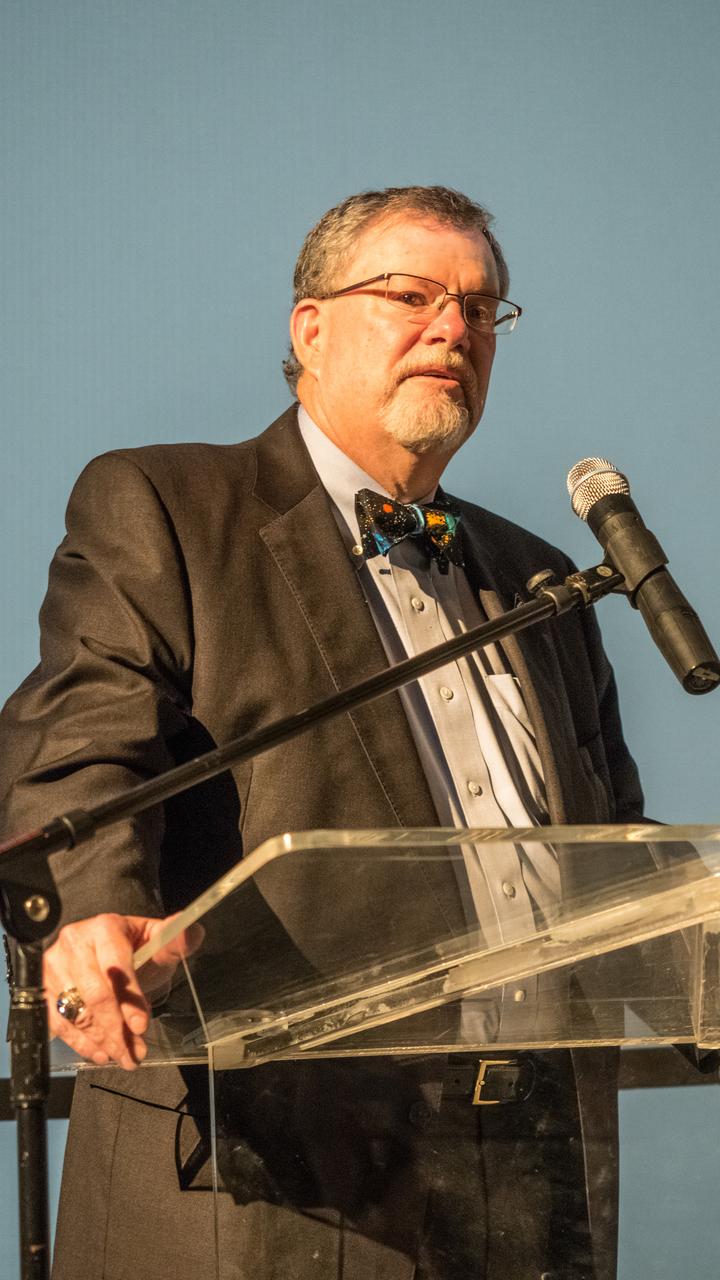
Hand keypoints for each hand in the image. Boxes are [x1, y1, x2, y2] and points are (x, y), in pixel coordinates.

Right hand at [44, 913, 203, 1070]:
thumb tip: (192, 932)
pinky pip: (57, 1022)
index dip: (130, 998)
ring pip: (76, 1012)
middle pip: (94, 994)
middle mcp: (74, 942)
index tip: (142, 1026)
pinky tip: (100, 1053)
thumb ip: (176, 940)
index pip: (117, 966)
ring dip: (102, 1041)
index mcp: (104, 927)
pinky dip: (80, 1042)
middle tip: (134, 1053)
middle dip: (117, 1030)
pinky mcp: (43, 987)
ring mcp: (54, 965)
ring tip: (124, 1056)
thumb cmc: (134, 948)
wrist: (106, 953)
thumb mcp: (158, 943)